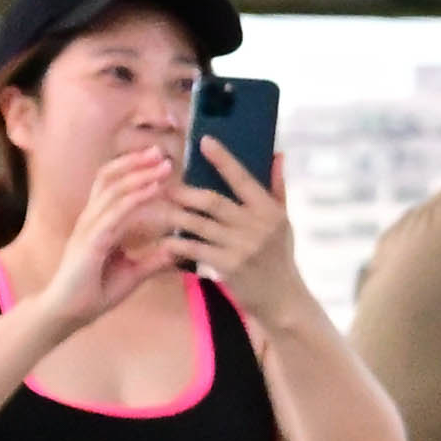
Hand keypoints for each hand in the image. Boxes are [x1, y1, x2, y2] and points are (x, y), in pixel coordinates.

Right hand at [35, 145, 187, 322]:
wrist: (68, 314)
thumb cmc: (94, 292)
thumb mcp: (133, 273)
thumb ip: (153, 259)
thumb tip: (176, 250)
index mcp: (99, 223)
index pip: (113, 186)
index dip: (133, 170)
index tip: (159, 161)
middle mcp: (91, 219)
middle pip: (111, 179)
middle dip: (137, 163)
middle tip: (163, 152)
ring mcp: (89, 228)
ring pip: (114, 191)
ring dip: (140, 175)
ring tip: (163, 165)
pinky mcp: (91, 242)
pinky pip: (115, 214)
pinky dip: (135, 198)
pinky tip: (153, 189)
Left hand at [165, 138, 311, 322]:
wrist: (281, 300)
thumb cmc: (279, 257)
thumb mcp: (284, 222)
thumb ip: (277, 188)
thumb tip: (277, 154)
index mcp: (270, 211)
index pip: (244, 179)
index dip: (223, 159)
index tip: (204, 140)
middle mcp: (257, 227)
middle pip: (212, 201)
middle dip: (184, 191)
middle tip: (163, 184)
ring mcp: (241, 247)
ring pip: (198, 224)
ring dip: (174, 215)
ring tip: (157, 208)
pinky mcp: (227, 267)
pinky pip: (194, 249)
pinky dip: (176, 243)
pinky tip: (164, 239)